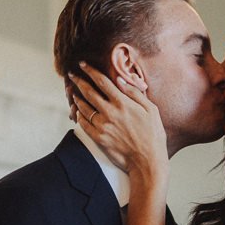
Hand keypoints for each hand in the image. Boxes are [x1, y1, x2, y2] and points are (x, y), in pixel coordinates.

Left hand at [67, 65, 167, 180]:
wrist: (147, 160)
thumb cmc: (153, 134)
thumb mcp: (151, 110)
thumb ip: (135, 93)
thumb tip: (121, 79)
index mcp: (123, 102)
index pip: (102, 81)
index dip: (90, 71)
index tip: (82, 64)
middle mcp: (110, 112)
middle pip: (89, 92)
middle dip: (78, 81)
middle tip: (72, 75)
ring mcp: (103, 126)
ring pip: (84, 108)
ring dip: (76, 98)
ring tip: (73, 92)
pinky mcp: (99, 138)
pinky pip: (83, 124)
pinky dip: (79, 115)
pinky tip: (78, 111)